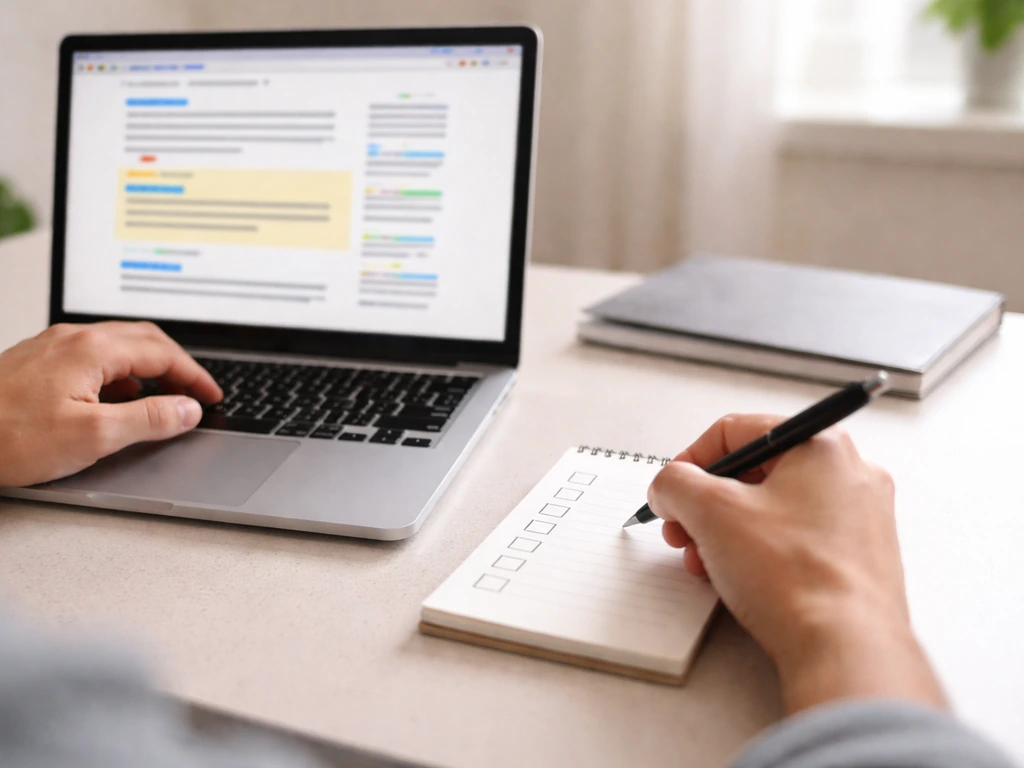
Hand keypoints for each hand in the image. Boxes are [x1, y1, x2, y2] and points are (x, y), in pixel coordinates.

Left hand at [0, 322, 221, 486]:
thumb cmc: (6, 438)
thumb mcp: (92, 436)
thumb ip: (149, 419)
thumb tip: (187, 409)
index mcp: (92, 349)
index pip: (164, 353)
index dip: (195, 376)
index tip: (213, 397)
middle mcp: (73, 339)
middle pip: (144, 339)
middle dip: (178, 364)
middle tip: (197, 392)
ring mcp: (52, 347)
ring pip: (118, 345)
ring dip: (150, 366)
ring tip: (165, 396)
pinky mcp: (37, 362)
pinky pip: (93, 356)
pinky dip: (121, 372)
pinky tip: (118, 398)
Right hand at [648, 414, 946, 713]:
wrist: (845, 649)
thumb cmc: (795, 577)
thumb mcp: (710, 512)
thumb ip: (675, 483)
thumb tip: (669, 486)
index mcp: (821, 445)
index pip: (736, 431)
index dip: (690, 460)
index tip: (672, 490)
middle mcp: (848, 474)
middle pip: (753, 473)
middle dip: (705, 504)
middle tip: (681, 529)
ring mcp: (860, 518)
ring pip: (772, 509)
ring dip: (725, 531)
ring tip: (703, 562)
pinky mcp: (858, 558)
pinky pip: (795, 540)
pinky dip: (758, 552)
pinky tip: (734, 579)